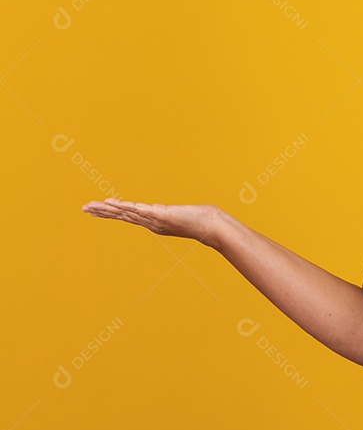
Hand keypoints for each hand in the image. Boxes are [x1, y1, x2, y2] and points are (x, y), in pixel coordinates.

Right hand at [82, 198, 226, 246]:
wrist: (212, 227)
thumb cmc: (204, 222)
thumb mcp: (187, 216)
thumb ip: (182, 215)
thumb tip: (187, 214)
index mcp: (155, 222)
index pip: (129, 216)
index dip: (113, 212)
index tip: (98, 209)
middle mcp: (151, 223)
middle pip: (122, 215)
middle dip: (103, 212)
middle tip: (84, 208)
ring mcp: (154, 220)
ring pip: (125, 212)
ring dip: (106, 209)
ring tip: (89, 206)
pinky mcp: (159, 214)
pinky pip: (136, 209)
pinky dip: (121, 206)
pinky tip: (109, 202)